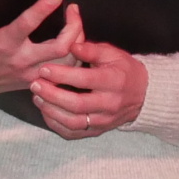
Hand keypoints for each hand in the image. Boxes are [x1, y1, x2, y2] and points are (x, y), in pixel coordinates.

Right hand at [0, 0, 78, 106]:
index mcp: (3, 44)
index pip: (26, 26)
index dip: (42, 10)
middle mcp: (20, 60)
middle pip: (59, 48)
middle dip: (73, 29)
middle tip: (73, 9)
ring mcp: (30, 74)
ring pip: (66, 63)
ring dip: (77, 44)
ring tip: (76, 25)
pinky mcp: (34, 82)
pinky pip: (61, 74)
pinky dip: (72, 61)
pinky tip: (75, 47)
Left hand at [30, 17, 149, 140]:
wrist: (143, 95)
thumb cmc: (124, 70)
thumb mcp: (112, 54)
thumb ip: (91, 50)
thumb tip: (72, 45)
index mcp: (114, 82)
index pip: (85, 80)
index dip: (62, 75)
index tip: (44, 69)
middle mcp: (110, 104)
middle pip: (76, 105)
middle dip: (52, 95)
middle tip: (35, 85)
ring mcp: (104, 121)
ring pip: (73, 122)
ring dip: (51, 111)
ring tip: (37, 98)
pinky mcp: (98, 131)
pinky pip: (73, 133)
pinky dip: (56, 125)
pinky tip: (46, 112)